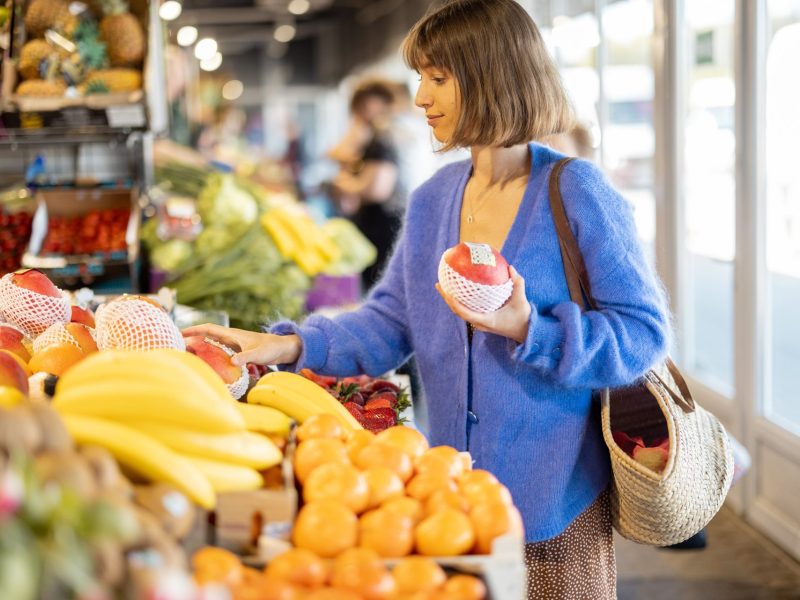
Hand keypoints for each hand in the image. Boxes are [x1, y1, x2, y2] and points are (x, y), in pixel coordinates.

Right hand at [182, 323, 301, 366]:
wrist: (283, 348)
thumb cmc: (271, 348)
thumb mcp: (258, 353)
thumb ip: (246, 357)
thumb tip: (232, 362)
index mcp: (233, 335)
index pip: (209, 329)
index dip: (194, 330)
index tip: (180, 332)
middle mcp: (231, 338)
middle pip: (207, 336)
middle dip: (192, 338)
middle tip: (177, 344)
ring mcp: (233, 345)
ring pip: (212, 343)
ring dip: (200, 346)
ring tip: (186, 353)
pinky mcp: (237, 352)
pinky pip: (219, 351)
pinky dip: (210, 354)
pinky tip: (205, 362)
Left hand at [436, 267, 531, 343]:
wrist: (526, 332)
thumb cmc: (523, 318)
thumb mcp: (521, 301)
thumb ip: (517, 284)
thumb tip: (510, 268)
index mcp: (486, 320)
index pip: (464, 313)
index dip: (454, 303)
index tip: (447, 292)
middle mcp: (480, 323)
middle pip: (457, 311)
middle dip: (447, 298)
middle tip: (439, 284)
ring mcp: (480, 322)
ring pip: (461, 311)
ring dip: (451, 300)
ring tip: (444, 286)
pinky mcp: (482, 320)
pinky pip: (467, 309)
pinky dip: (460, 301)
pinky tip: (459, 290)